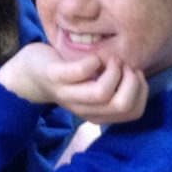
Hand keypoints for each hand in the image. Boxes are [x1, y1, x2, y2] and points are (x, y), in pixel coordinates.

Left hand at [0, 44, 147, 125]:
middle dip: (131, 82)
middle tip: (124, 66)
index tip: (135, 74)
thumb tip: (137, 74)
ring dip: (114, 72)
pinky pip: (81, 72)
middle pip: (120, 105)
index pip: (133, 113)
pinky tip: (93, 57)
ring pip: (102, 93)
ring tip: (112, 60)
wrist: (30, 73)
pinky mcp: (54, 77)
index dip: (141, 92)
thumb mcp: (94, 85)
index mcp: (97, 114)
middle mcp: (83, 109)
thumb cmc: (69, 76)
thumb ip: (114, 87)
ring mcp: (67, 94)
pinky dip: (94, 61)